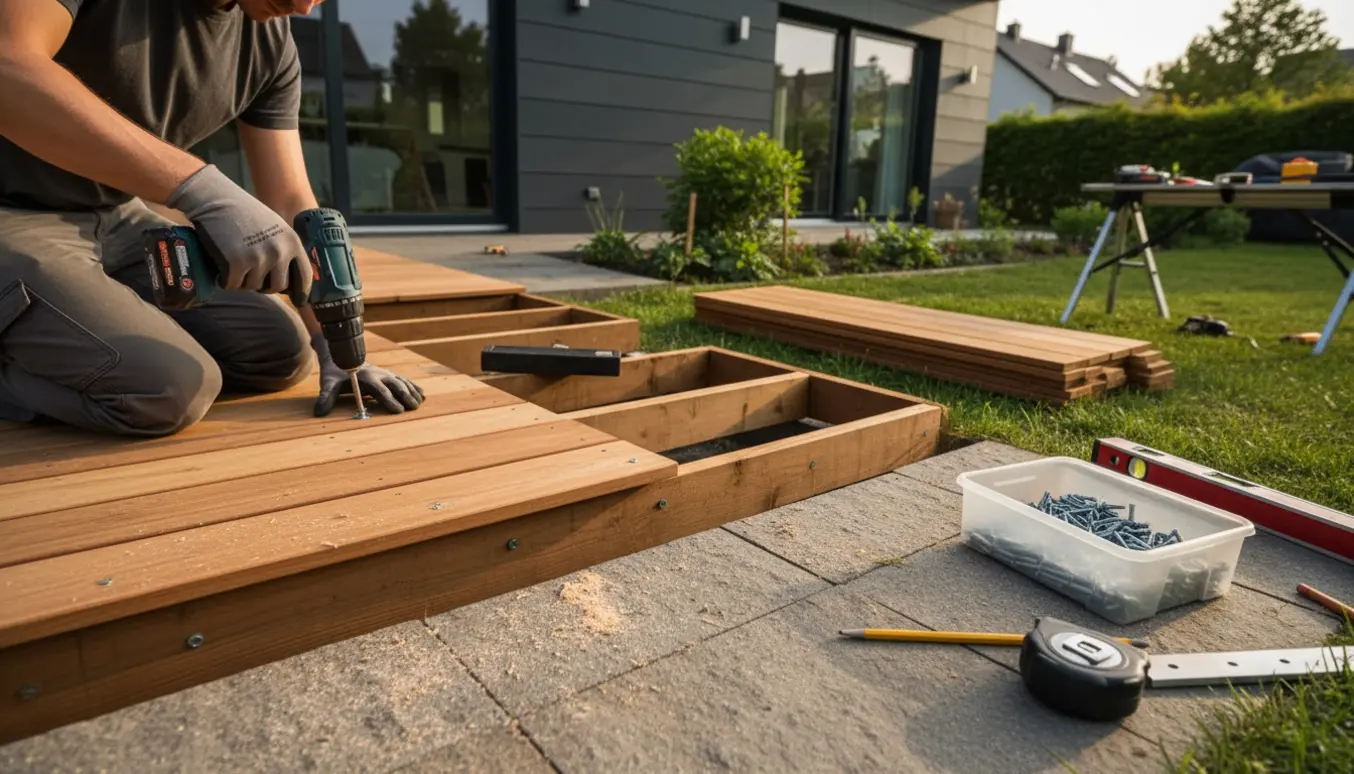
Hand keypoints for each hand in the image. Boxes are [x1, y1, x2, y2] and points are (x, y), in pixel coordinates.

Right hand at [167, 164, 312, 298]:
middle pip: (277, 287)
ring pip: (253, 286)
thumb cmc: (243, 212)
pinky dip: (226, 279)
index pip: (304, 275)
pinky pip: (233, 285)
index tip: (300, 301)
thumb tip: (289, 278)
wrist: (215, 198)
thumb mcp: (275, 227)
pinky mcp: (236, 263)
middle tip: (251, 274)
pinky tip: (222, 264)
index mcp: (292, 242)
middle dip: (264, 285)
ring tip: (235, 260)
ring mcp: (258, 258)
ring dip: (243, 280)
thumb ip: (284, 249)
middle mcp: (279, 252)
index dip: (302, 291)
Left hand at [310, 332, 423, 416]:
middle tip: (413, 408)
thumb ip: (325, 397)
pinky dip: (413, 386)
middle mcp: (378, 374)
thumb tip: (319, 413)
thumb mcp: (328, 383)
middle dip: (405, 397)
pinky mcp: (388, 374)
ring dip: (411, 392)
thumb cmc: (335, 372)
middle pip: (395, 385)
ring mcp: (385, 373)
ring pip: (402, 382)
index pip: (380, 390)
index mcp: (366, 377)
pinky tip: (422, 394)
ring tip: (420, 403)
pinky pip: (403, 380)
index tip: (398, 411)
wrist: (341, 353)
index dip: (389, 400)